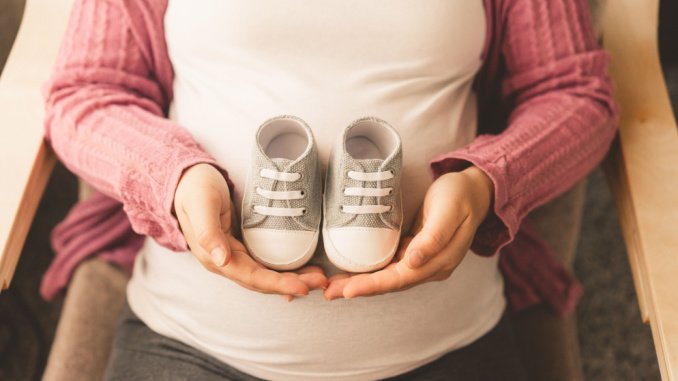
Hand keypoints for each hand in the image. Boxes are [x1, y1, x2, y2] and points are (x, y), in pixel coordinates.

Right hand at [173, 163, 326, 298]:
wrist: (186, 180)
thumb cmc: (194, 189)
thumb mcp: (201, 205)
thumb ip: (209, 233)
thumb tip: (222, 260)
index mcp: (215, 258)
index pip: (251, 277)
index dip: (277, 284)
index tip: (301, 288)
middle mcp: (226, 262)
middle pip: (263, 281)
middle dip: (292, 284)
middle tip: (321, 283)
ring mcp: (235, 255)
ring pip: (267, 275)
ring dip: (292, 279)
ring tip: (319, 278)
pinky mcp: (243, 246)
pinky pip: (266, 264)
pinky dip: (285, 269)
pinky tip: (302, 270)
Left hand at [324, 165, 493, 299]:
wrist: (474, 190)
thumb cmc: (460, 196)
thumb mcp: (448, 211)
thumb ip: (433, 237)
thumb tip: (413, 261)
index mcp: (440, 262)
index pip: (400, 278)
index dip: (373, 285)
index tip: (348, 291)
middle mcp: (431, 268)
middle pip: (390, 283)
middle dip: (359, 288)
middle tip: (329, 292)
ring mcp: (424, 262)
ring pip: (388, 277)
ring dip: (361, 282)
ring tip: (333, 286)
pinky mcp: (416, 253)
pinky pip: (390, 266)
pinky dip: (371, 271)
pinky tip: (352, 271)